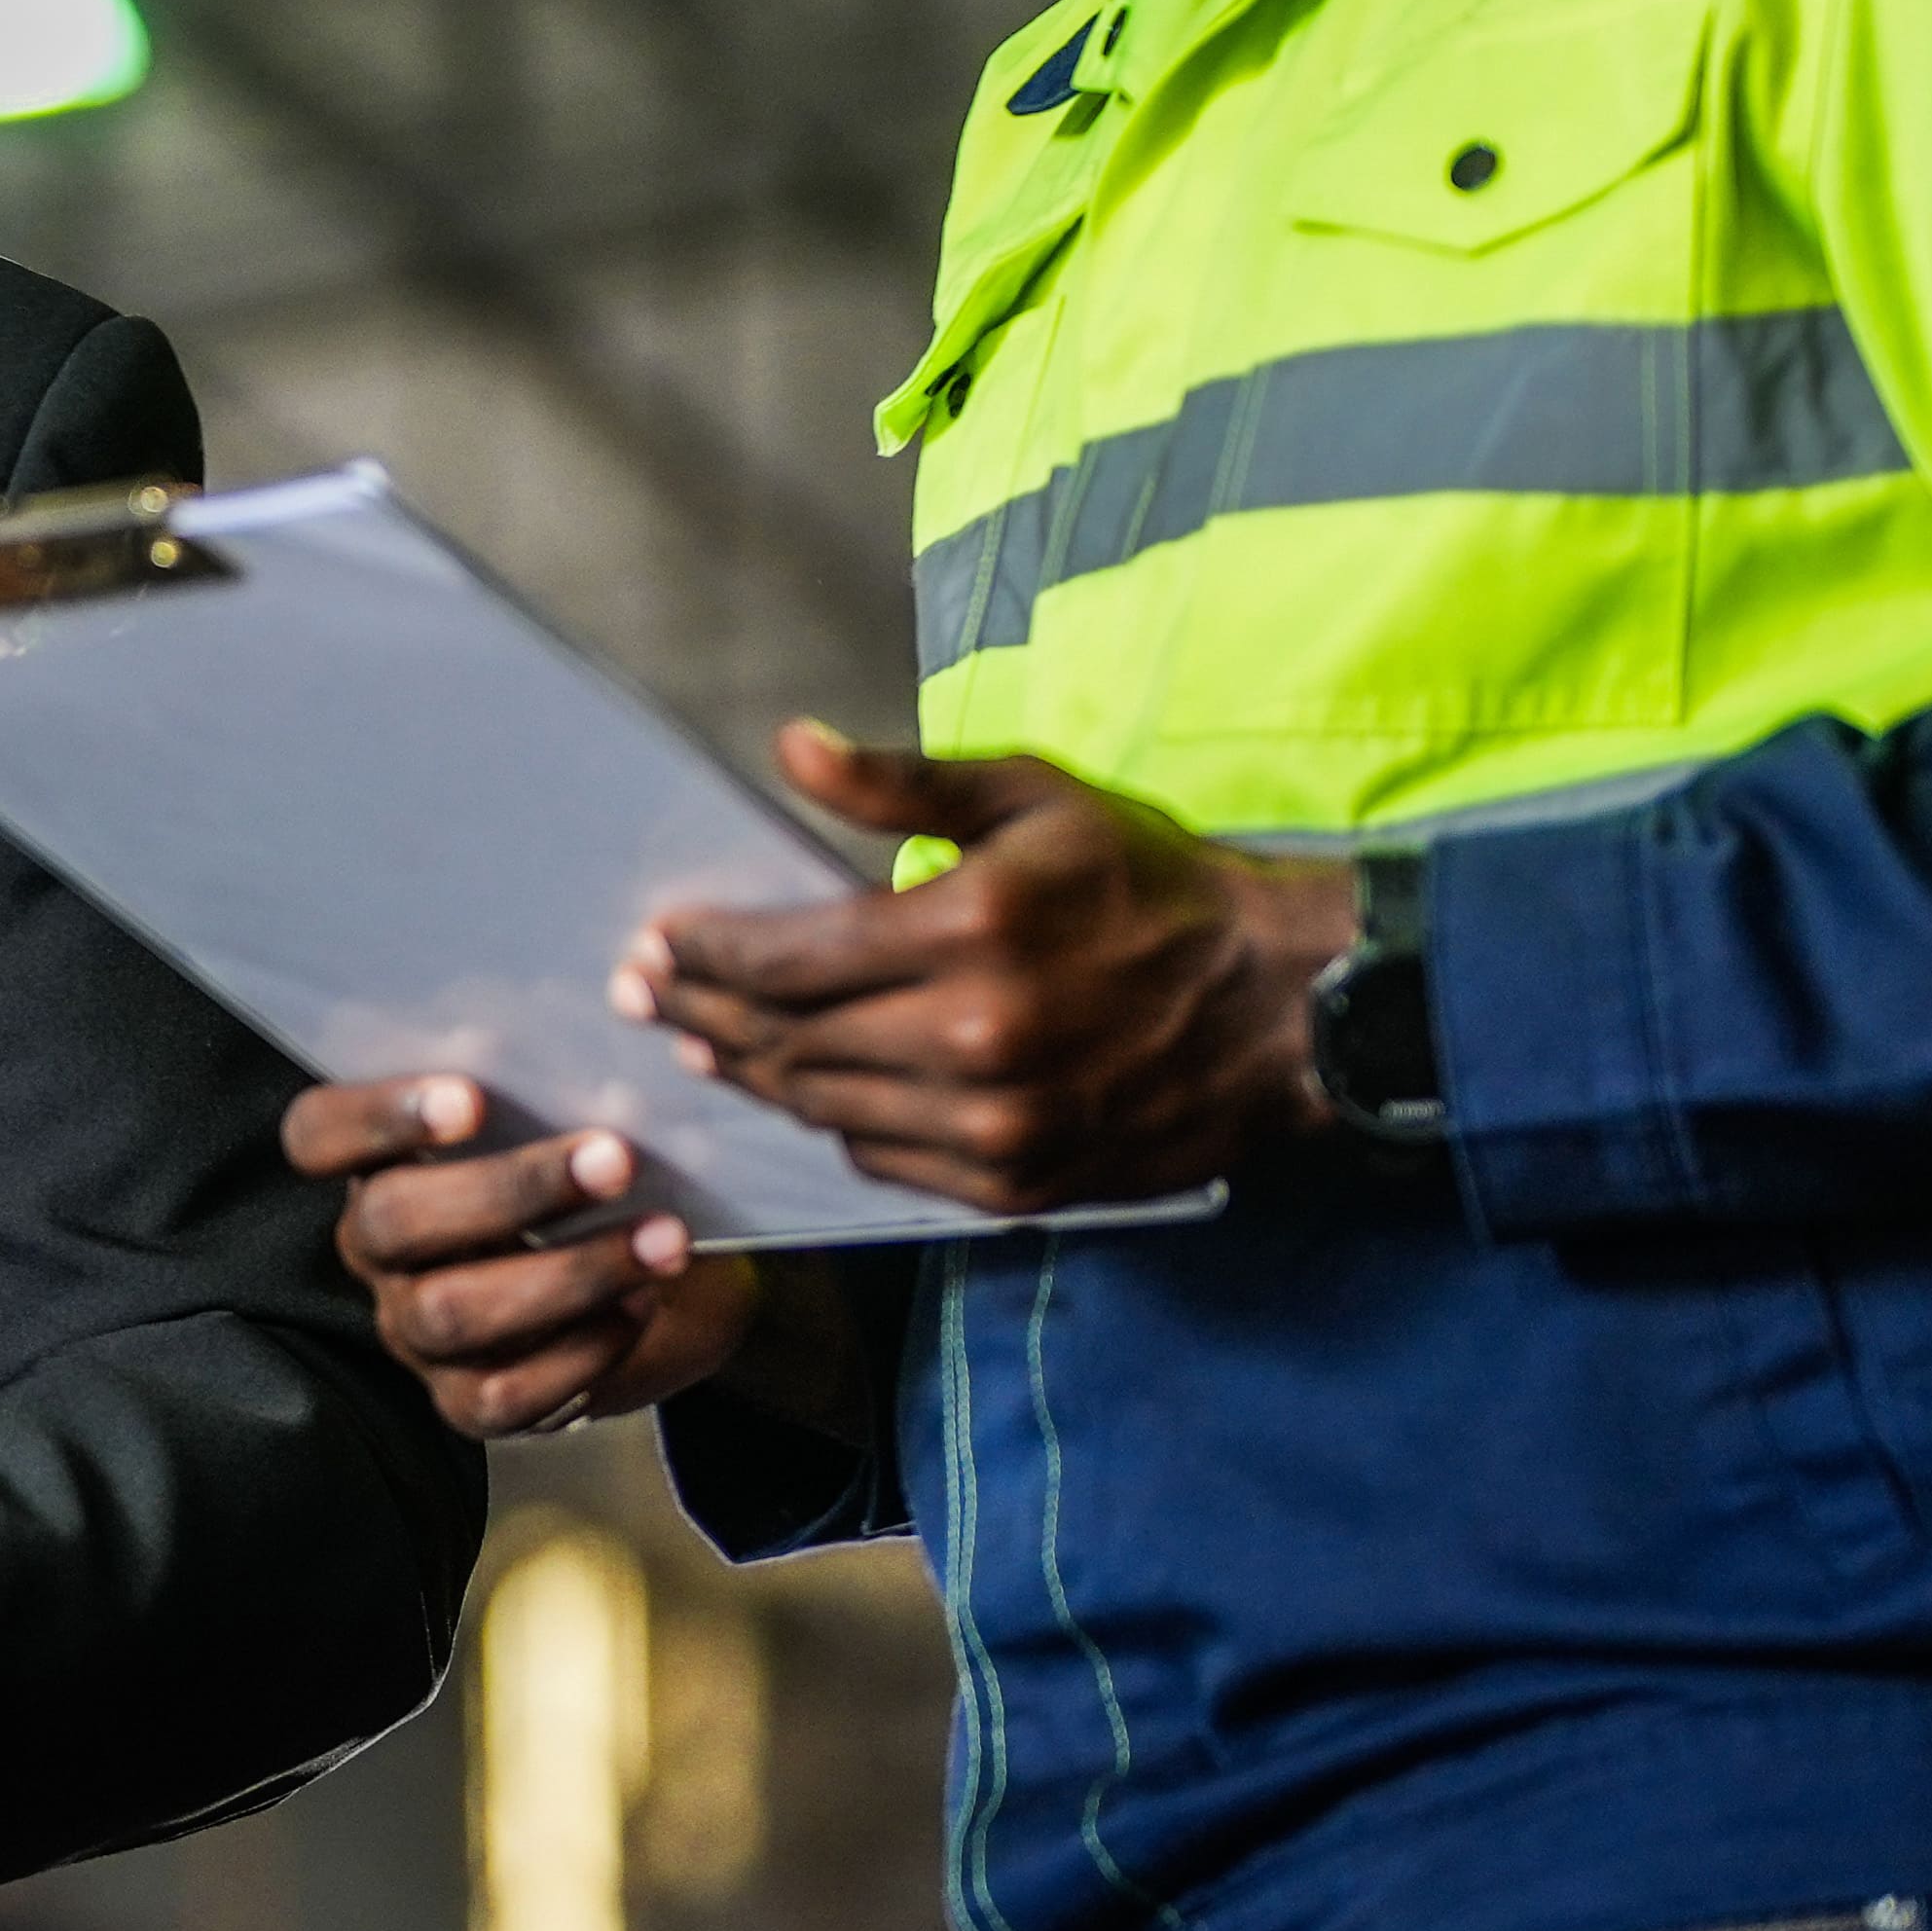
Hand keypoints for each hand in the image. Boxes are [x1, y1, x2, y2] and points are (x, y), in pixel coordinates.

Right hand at [284, 1076, 799, 1443]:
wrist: (657, 1278)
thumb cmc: (598, 1171)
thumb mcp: (572, 1118)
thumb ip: (553, 1083)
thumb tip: (602, 1032)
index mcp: (378, 1162)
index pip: (318, 1135)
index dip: (376, 1116)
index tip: (470, 1096)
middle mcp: (380, 1251)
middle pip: (390, 1222)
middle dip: (508, 1190)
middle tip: (614, 1157)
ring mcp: (416, 1332)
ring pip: (449, 1312)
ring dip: (566, 1273)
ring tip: (662, 1240)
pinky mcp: (469, 1403)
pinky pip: (504, 1394)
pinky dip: (581, 1349)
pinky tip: (642, 1302)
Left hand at [627, 725, 1354, 1211]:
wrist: (1280, 1006)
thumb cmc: (1153, 884)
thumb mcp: (1034, 798)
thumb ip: (903, 783)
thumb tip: (790, 747)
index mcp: (971, 932)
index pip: (786, 959)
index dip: (706, 954)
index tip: (657, 943)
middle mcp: (974, 1039)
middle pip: (788, 1040)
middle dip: (707, 1012)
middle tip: (650, 995)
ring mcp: (996, 1124)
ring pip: (824, 1107)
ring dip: (755, 1074)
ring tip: (707, 1042)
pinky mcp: (1017, 1183)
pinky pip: (884, 1159)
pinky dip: (837, 1122)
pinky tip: (808, 1091)